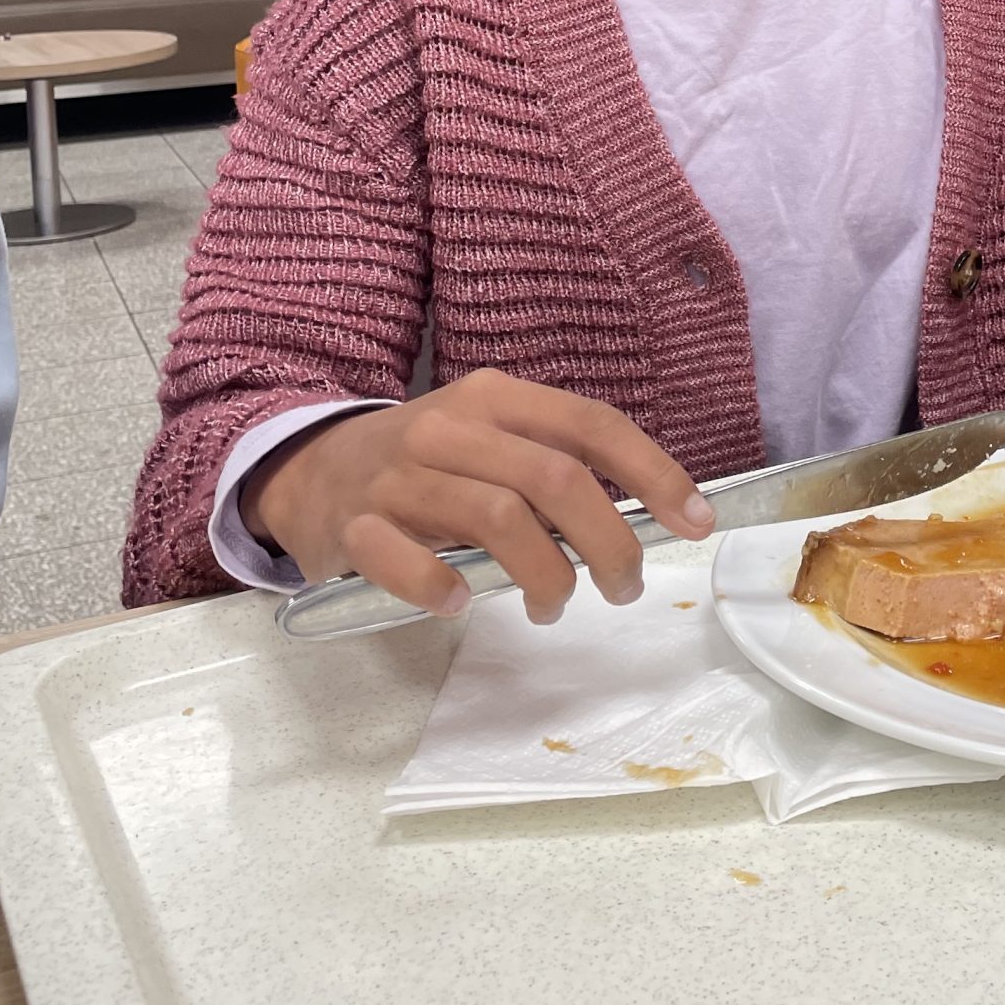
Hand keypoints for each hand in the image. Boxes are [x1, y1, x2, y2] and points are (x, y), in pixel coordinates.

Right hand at [241, 371, 715, 620]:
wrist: (310, 469)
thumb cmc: (427, 464)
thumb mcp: (490, 440)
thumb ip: (555, 465)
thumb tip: (650, 517)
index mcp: (495, 398)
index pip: (591, 424)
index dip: (654, 473)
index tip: (695, 523)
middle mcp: (449, 427)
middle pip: (554, 478)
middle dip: (609, 542)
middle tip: (622, 588)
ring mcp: (398, 476)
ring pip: (496, 519)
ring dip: (545, 576)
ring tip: (553, 606)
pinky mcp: (354, 526)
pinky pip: (405, 559)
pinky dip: (443, 587)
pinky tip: (463, 603)